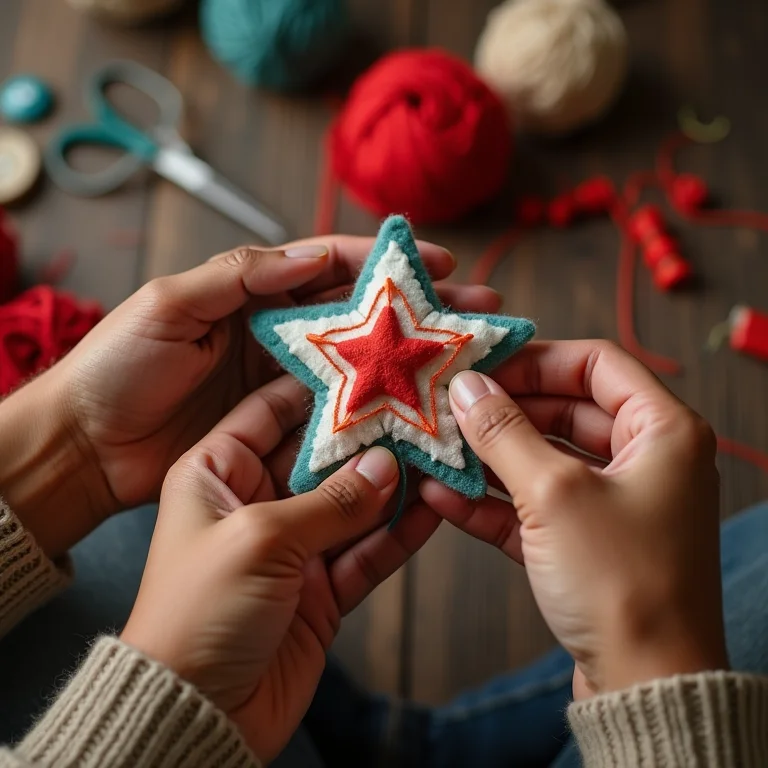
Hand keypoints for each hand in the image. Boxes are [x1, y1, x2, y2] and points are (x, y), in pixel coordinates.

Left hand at [0, 236, 497, 556]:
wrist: (83, 452)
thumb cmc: (116, 371)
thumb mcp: (168, 308)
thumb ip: (239, 278)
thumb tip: (312, 252)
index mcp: (254, 305)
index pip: (331, 275)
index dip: (386, 267)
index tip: (440, 263)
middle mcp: (278, 349)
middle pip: (363, 328)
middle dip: (420, 320)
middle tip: (477, 317)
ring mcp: (285, 402)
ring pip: (362, 385)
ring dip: (414, 379)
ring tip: (468, 376)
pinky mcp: (285, 448)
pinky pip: (341, 440)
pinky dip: (381, 439)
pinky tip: (424, 439)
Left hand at [121, 374, 440, 761]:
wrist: (195, 714)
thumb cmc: (199, 612)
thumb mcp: (260, 539)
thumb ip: (330, 502)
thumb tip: (387, 466)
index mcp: (215, 473)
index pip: (268, 413)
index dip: (313, 390)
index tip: (360, 364)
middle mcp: (255, 503)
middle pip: (320, 457)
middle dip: (365, 437)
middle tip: (414, 407)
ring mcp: (291, 548)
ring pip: (351, 504)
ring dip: (391, 484)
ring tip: (435, 452)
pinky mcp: (319, 590)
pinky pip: (366, 552)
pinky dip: (397, 534)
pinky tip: (432, 509)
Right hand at [420, 340, 728, 696]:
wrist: (644, 686)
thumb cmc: (621, 582)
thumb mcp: (553, 493)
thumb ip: (504, 432)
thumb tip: (466, 387)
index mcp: (663, 431)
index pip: (596, 364)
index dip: (536, 359)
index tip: (483, 365)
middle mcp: (645, 460)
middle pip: (564, 411)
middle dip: (503, 411)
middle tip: (449, 407)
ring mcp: (614, 503)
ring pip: (544, 460)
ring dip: (490, 456)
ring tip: (436, 446)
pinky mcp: (586, 543)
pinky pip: (535, 505)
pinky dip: (493, 500)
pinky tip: (443, 494)